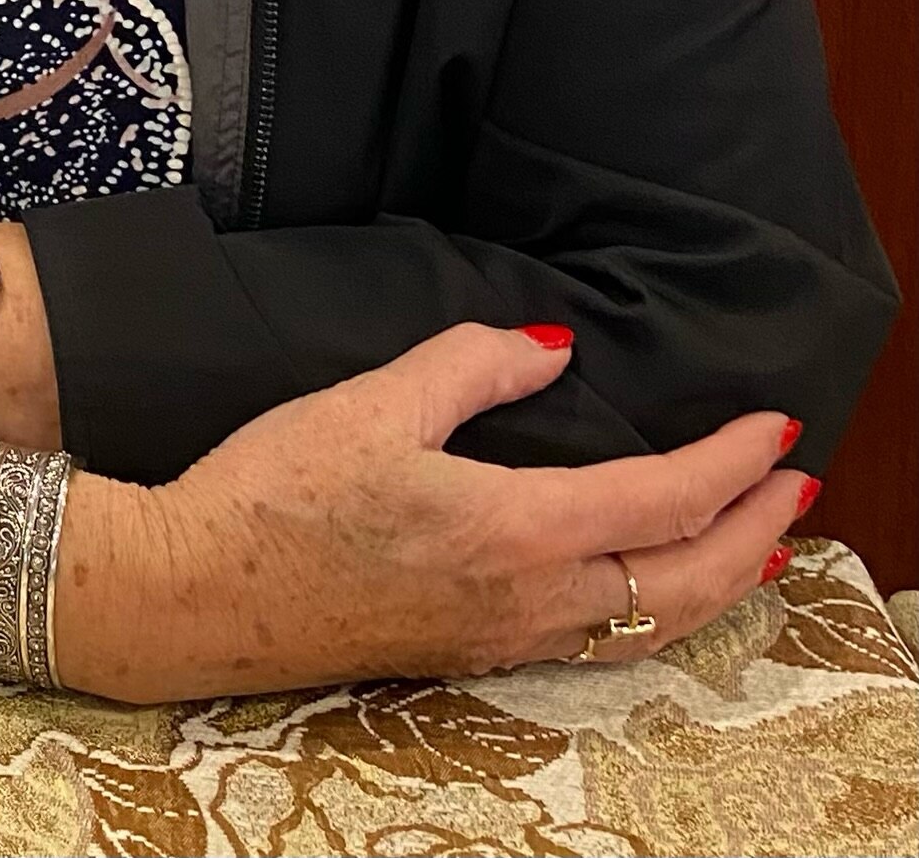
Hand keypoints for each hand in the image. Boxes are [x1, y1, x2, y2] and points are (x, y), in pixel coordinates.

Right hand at [75, 324, 812, 699]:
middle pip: (682, 580)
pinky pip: (602, 642)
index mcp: (513, 530)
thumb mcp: (371, 400)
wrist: (197, 592)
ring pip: (649, 623)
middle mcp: (527, 600)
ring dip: (717, 578)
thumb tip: (551, 344)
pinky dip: (659, 609)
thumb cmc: (274, 492)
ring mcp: (502, 637)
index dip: (730, 462)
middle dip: (753, 529)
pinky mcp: (468, 652)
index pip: (662, 498)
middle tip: (798, 483)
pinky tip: (647, 584)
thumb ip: (472, 364)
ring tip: (752, 541)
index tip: (775, 426)